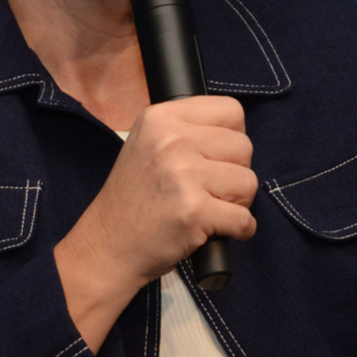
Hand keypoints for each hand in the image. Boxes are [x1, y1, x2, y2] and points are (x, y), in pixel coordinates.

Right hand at [55, 96, 257, 349]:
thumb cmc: (134, 199)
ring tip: (209, 210)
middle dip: (236, 173)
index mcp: (162, 117)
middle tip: (209, 191)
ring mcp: (183, 175)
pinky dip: (239, 231)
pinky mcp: (194, 210)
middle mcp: (172, 139)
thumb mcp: (148, 144)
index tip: (215, 159)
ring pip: (249, 182)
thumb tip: (238, 136)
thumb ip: (188, 131)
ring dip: (238, 203)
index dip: (232, 138)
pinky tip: (214, 231)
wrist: (107, 246)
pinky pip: (245, 219)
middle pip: (244, 147)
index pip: (231, 110)